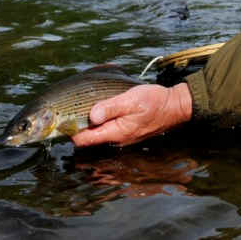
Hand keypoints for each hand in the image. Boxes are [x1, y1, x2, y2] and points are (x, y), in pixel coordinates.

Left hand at [71, 82, 192, 146]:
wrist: (175, 106)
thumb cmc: (154, 101)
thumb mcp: (131, 100)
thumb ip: (110, 107)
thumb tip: (91, 116)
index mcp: (116, 132)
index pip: (84, 139)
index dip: (71, 130)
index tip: (66, 117)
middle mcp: (117, 139)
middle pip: (89, 138)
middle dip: (79, 126)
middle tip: (73, 110)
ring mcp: (123, 137)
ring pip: (98, 134)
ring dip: (90, 124)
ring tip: (86, 107)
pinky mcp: (127, 131)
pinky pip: (108, 130)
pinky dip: (101, 122)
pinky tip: (103, 109)